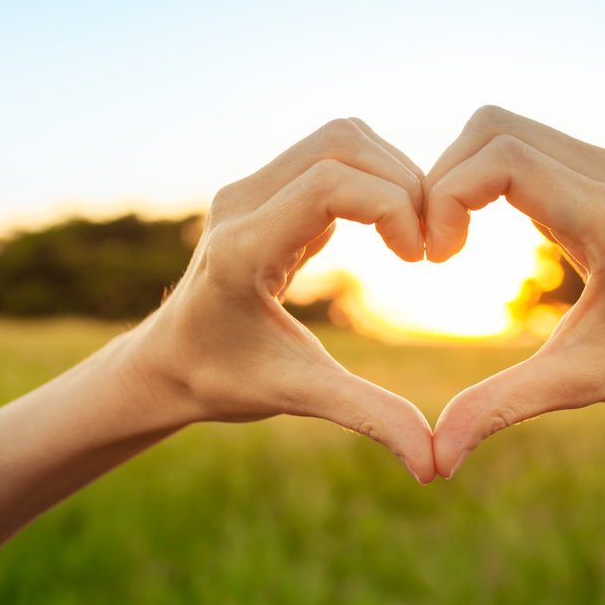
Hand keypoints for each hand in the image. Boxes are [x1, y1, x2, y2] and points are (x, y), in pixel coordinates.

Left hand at [136, 118, 436, 483]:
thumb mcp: (297, 394)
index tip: (420, 256)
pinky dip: (372, 180)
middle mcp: (241, 203)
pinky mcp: (263, 190)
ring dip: (390, 174)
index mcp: (244, 248)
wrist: (169, 361)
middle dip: (401, 182)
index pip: (329, 184)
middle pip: (341, 143)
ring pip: (339, 139)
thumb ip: (367, 417)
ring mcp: (249, 190)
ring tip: (412, 235)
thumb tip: (434, 465)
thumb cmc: (223, 379)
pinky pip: (330, 157)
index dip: (392, 206)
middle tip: (426, 243)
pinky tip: (386, 231)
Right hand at [423, 105, 604, 478]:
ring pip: (499, 128)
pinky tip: (474, 227)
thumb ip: (501, 409)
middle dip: (442, 181)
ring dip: (457, 175)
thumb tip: (436, 460)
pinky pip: (517, 144)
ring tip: (449, 240)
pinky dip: (480, 175)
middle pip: (492, 128)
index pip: (505, 159)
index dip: (448, 196)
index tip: (437, 258)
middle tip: (434, 249)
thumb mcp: (575, 384)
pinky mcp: (594, 168)